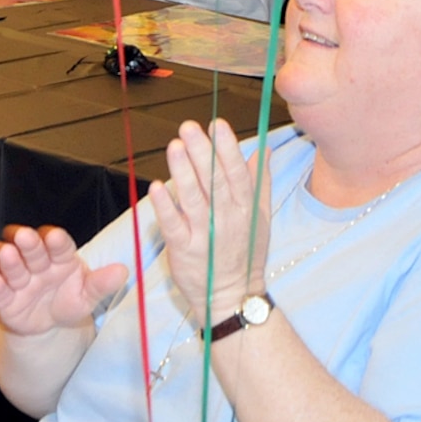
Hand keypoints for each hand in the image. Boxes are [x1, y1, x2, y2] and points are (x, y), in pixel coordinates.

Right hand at [0, 224, 127, 337]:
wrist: (48, 324)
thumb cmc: (69, 300)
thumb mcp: (88, 295)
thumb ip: (102, 284)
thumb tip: (122, 271)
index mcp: (60, 257)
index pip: (58, 244)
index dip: (55, 240)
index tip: (54, 237)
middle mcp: (36, 262)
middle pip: (30, 247)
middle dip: (28, 242)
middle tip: (26, 237)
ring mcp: (18, 278)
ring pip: (9, 263)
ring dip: (8, 258)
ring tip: (7, 254)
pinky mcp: (3, 298)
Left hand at [148, 118, 268, 329]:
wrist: (232, 296)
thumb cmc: (244, 254)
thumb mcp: (260, 218)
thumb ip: (259, 181)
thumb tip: (263, 148)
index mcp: (246, 209)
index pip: (237, 174)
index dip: (227, 149)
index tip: (217, 125)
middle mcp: (227, 220)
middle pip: (214, 182)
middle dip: (202, 152)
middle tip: (188, 127)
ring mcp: (205, 235)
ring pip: (193, 199)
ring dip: (183, 172)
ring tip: (174, 147)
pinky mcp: (184, 250)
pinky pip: (173, 225)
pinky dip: (165, 206)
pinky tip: (157, 186)